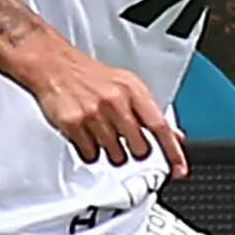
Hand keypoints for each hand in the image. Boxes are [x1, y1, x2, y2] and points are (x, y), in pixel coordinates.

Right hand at [29, 46, 187, 173]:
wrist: (55, 65)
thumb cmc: (93, 78)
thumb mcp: (128, 87)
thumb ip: (150, 113)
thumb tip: (175, 136)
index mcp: (134, 91)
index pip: (160, 126)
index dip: (173, 151)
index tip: (179, 169)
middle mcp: (116, 102)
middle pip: (140, 148)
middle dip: (135, 152)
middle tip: (125, 141)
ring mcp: (94, 113)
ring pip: (115, 156)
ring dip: (111, 152)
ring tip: (102, 134)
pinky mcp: (73, 124)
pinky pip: (91, 155)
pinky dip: (91, 152)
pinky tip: (87, 136)